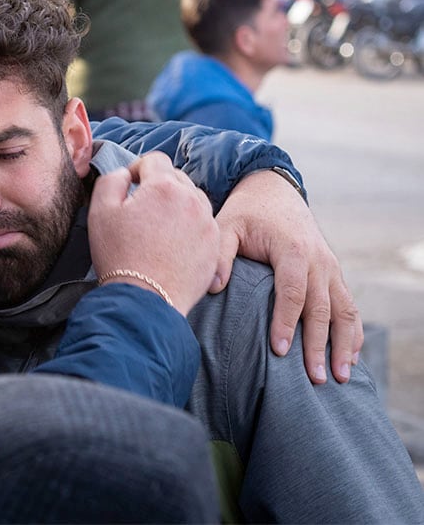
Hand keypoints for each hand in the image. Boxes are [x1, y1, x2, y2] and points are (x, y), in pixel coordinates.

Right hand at [89, 152, 219, 314]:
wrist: (145, 300)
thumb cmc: (120, 255)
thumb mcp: (100, 210)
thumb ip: (112, 180)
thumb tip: (127, 175)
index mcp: (164, 187)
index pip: (154, 160)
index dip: (137, 169)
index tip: (129, 187)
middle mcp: (192, 200)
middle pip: (176, 178)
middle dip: (158, 187)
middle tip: (141, 210)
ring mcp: (208, 224)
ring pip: (193, 199)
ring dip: (176, 204)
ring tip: (158, 227)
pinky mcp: (215, 246)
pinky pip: (204, 224)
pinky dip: (189, 226)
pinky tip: (172, 243)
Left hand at [213, 169, 360, 384]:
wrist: (273, 191)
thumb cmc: (245, 213)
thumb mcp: (226, 224)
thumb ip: (220, 254)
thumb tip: (216, 288)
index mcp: (292, 250)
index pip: (292, 293)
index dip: (286, 323)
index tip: (279, 351)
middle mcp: (318, 261)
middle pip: (322, 309)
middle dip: (319, 345)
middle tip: (315, 378)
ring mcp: (330, 267)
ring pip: (345, 310)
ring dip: (345, 345)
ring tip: (341, 377)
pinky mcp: (334, 273)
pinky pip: (349, 306)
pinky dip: (353, 332)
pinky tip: (351, 357)